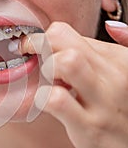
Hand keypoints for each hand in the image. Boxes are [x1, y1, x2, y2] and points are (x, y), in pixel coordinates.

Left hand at [20, 21, 127, 147]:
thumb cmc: (122, 106)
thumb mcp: (125, 72)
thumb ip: (116, 47)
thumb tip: (110, 26)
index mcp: (114, 58)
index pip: (65, 32)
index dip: (44, 38)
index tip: (35, 47)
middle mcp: (111, 75)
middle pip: (61, 39)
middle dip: (38, 45)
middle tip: (34, 59)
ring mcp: (101, 101)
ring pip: (65, 62)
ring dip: (46, 68)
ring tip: (48, 80)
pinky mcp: (89, 126)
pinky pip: (56, 100)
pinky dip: (43, 98)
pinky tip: (47, 102)